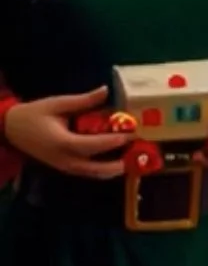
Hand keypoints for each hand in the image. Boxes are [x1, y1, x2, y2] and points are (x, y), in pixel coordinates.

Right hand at [2, 85, 129, 180]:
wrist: (11, 130)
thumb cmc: (34, 115)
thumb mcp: (57, 104)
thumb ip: (83, 100)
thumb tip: (106, 90)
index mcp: (63, 143)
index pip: (93, 145)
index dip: (113, 141)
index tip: (131, 134)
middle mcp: (66, 160)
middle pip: (98, 169)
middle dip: (120, 163)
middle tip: (137, 153)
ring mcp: (66, 168)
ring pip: (95, 175)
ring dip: (114, 169)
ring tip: (132, 159)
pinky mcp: (66, 169)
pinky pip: (89, 173)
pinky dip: (104, 169)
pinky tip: (117, 160)